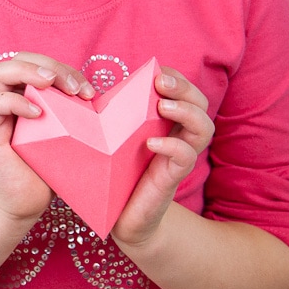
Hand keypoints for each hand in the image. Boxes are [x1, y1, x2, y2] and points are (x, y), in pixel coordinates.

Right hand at [0, 52, 94, 220]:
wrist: (25, 201)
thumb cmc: (48, 169)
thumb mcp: (68, 136)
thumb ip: (76, 113)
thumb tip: (110, 100)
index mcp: (26, 94)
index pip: (41, 64)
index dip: (66, 70)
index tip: (91, 94)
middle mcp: (8, 98)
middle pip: (20, 58)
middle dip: (51, 66)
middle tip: (74, 89)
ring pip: (0, 71)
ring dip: (29, 71)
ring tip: (50, 82)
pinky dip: (16, 102)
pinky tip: (38, 113)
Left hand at [111, 66, 213, 245]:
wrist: (119, 218)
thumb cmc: (114, 175)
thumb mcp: (112, 140)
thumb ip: (110, 116)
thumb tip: (85, 90)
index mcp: (166, 124)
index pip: (185, 93)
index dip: (177, 78)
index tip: (158, 70)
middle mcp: (178, 137)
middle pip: (201, 104)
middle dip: (185, 88)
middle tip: (162, 82)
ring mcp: (178, 158)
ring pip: (203, 128)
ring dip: (186, 111)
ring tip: (163, 106)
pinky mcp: (172, 178)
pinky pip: (184, 157)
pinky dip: (172, 146)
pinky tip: (152, 143)